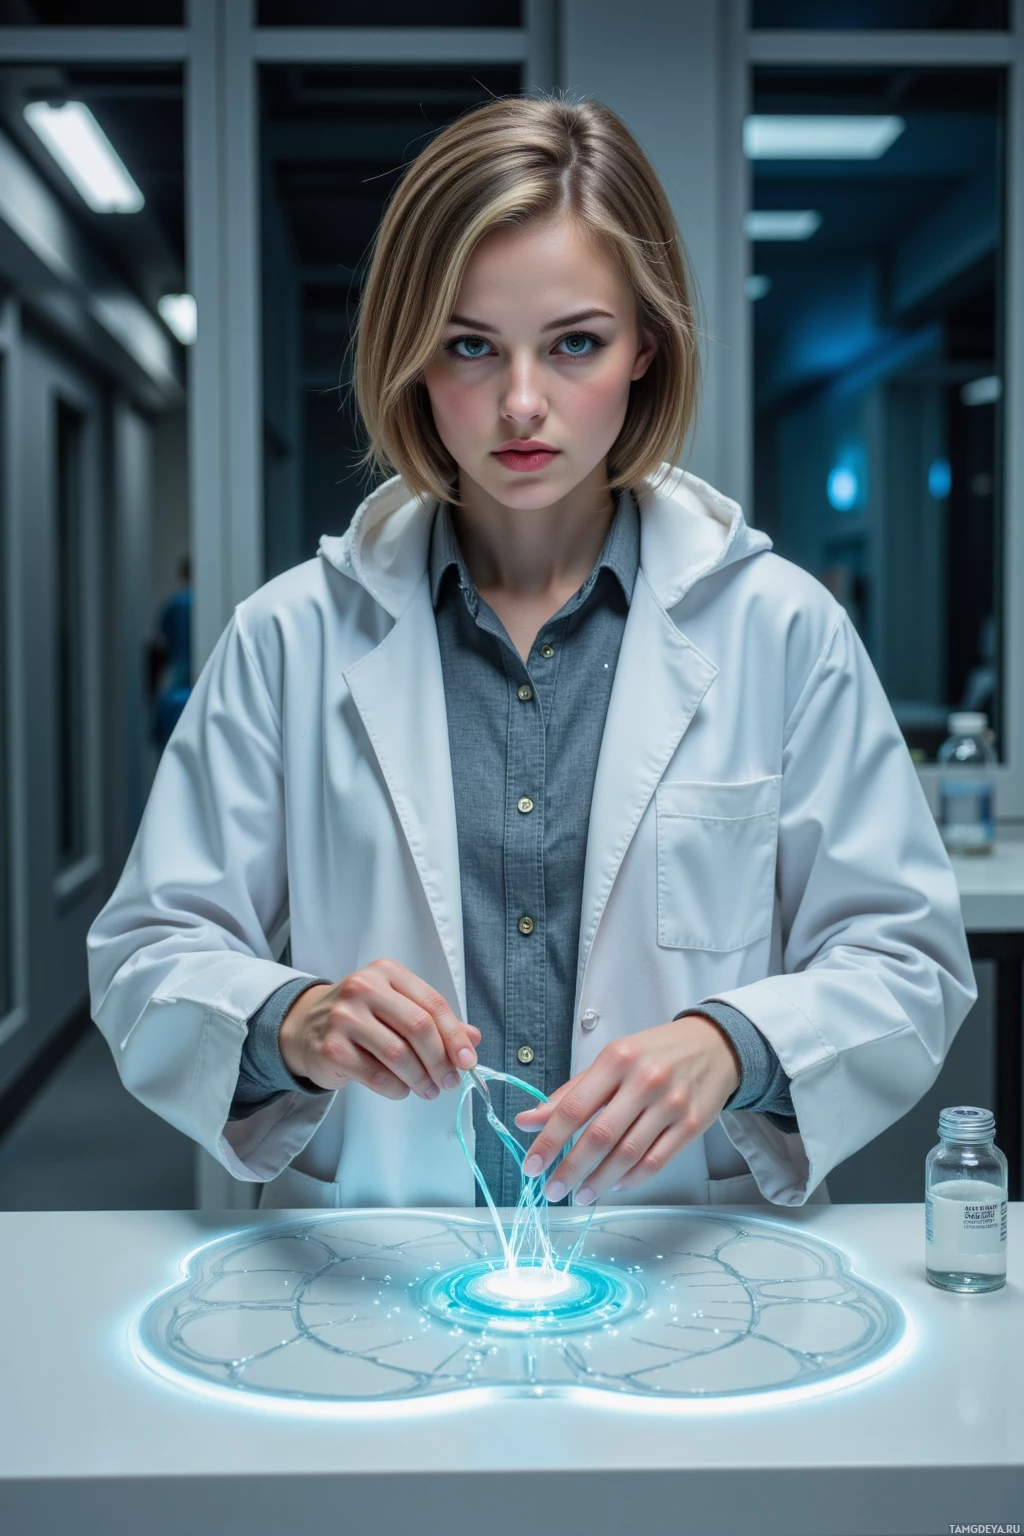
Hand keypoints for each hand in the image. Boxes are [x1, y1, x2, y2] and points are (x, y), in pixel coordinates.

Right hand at [278, 958, 480, 1100]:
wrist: (304, 1027)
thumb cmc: (360, 1017)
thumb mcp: (396, 1007)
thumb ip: (434, 1021)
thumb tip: (473, 1040)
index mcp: (387, 972)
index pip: (432, 1003)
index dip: (455, 1035)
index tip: (468, 1061)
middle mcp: (363, 988)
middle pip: (418, 1028)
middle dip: (441, 1061)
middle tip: (449, 1082)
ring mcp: (344, 1017)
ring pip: (398, 1054)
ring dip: (421, 1079)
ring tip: (428, 1090)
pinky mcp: (331, 1049)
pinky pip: (376, 1075)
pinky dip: (397, 1088)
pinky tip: (402, 1090)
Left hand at [513, 1014, 740, 1203]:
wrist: (714, 1046)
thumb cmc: (654, 1054)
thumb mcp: (610, 1061)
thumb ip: (569, 1093)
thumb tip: (526, 1121)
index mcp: (616, 1060)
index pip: (574, 1107)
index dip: (549, 1140)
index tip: (532, 1165)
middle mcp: (644, 1081)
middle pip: (599, 1136)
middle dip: (570, 1169)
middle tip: (553, 1190)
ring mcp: (671, 1104)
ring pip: (628, 1154)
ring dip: (600, 1181)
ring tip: (581, 1194)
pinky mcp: (692, 1125)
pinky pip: (656, 1161)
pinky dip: (632, 1178)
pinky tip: (616, 1185)